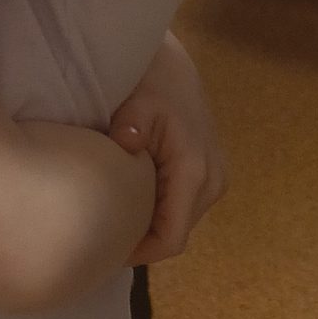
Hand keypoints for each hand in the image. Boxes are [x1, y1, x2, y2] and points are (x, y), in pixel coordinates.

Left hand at [108, 33, 226, 262]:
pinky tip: (130, 200)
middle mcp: (212, 182)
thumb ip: (131, 126)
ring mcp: (215, 179)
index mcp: (194, 173)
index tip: (106, 253)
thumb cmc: (150, 83)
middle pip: (175, 233)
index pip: (171, 238)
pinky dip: (159, 209)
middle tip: (102, 236)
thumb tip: (126, 142)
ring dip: (150, 224)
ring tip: (113, 219)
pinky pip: (182, 207)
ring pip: (179, 222)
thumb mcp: (137, 102)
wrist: (172, 65)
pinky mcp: (211, 174)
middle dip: (142, 240)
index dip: (140, 253)